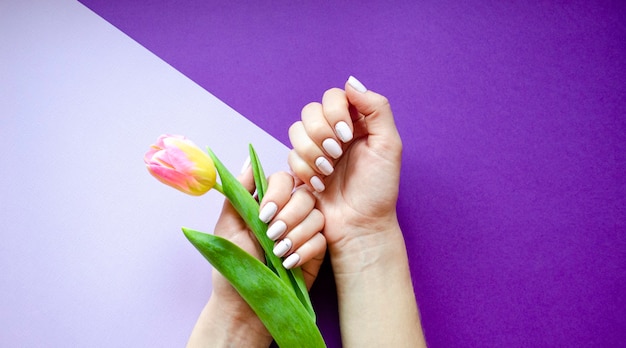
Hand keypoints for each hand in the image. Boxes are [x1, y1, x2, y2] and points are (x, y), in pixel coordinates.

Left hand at [187, 168, 325, 346]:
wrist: (244, 303)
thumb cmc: (233, 264)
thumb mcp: (228, 224)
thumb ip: (239, 191)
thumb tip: (248, 160)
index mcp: (267, 201)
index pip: (284, 179)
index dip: (278, 192)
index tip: (263, 214)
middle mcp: (288, 212)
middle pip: (305, 195)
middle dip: (289, 215)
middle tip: (271, 235)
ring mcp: (304, 231)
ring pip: (316, 216)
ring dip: (297, 234)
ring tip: (277, 253)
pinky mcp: (316, 251)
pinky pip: (321, 240)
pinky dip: (305, 250)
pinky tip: (289, 263)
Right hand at [288, 76, 402, 261]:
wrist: (361, 226)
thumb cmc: (379, 189)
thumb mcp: (389, 146)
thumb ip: (377, 109)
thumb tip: (351, 82)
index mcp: (357, 123)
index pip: (334, 97)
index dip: (335, 112)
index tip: (347, 135)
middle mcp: (335, 132)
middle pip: (310, 111)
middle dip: (320, 134)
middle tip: (336, 155)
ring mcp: (316, 150)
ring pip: (296, 131)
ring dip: (310, 152)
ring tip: (328, 172)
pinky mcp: (302, 169)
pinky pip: (290, 156)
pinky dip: (305, 170)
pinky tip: (320, 185)